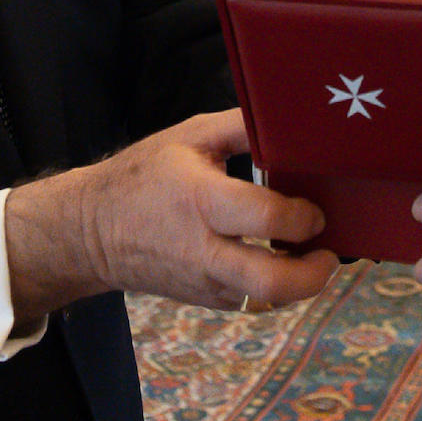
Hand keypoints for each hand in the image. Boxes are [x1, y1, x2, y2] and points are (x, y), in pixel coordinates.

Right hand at [4, 109, 337, 322]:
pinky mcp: (208, 300)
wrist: (92, 232)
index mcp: (200, 200)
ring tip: (311, 254)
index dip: (303, 217)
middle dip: (314, 273)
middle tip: (329, 251)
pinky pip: (253, 301)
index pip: (266, 219)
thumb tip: (291, 119)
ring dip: (301, 283)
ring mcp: (206, 283)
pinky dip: (278, 286)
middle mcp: (204, 250)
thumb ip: (242, 126)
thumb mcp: (190, 135)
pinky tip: (285, 261)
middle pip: (272, 282)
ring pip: (267, 299)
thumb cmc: (145, 175)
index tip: (315, 209)